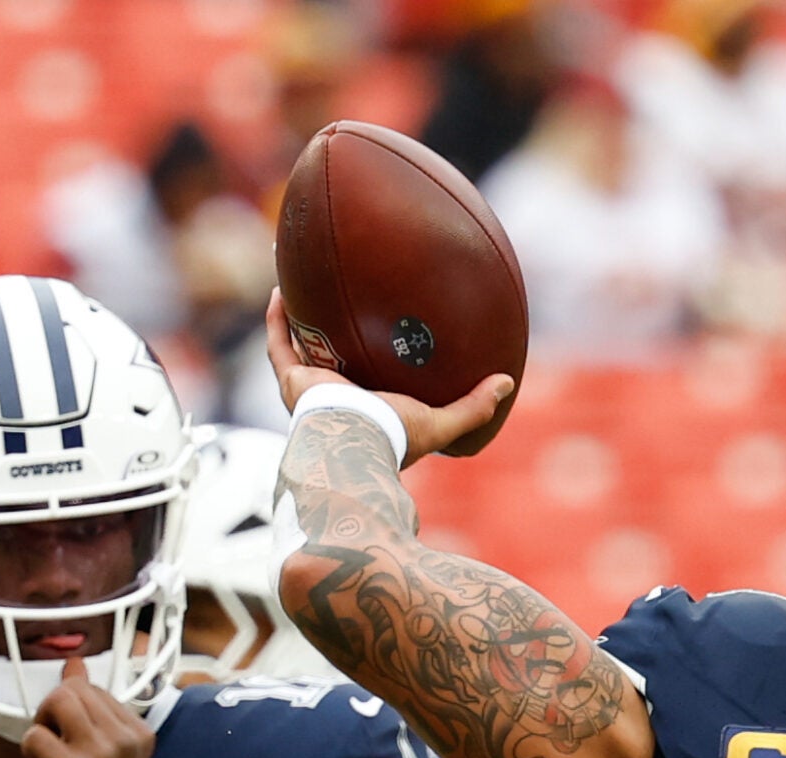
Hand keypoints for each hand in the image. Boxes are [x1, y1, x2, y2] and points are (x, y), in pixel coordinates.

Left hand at [21, 676, 151, 757]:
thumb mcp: (105, 748)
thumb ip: (92, 704)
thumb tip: (74, 662)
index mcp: (139, 733)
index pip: (95, 689)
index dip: (74, 708)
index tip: (74, 738)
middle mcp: (126, 741)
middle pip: (75, 689)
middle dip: (54, 709)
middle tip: (55, 740)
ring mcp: (101, 755)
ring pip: (57, 700)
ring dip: (42, 723)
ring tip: (47, 749)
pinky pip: (35, 734)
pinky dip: (29, 749)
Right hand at [265, 291, 513, 466]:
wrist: (355, 441)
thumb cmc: (395, 437)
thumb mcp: (441, 421)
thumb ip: (473, 407)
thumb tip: (507, 382)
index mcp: (365, 411)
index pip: (367, 385)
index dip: (370, 363)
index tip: (379, 337)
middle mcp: (334, 401)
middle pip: (331, 362)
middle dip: (332, 338)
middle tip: (341, 308)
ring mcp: (309, 391)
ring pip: (299, 350)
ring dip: (299, 322)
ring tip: (304, 289)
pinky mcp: (292, 381)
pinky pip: (280, 344)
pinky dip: (278, 319)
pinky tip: (283, 288)